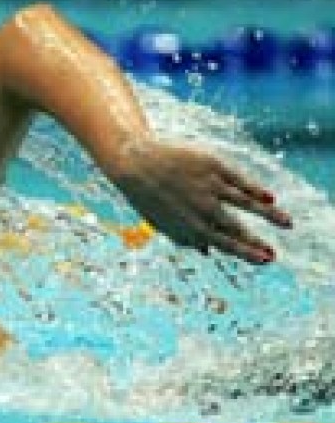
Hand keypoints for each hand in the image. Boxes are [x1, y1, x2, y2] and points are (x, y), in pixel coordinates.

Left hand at [107, 138, 292, 263]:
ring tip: (288, 224)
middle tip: (274, 255)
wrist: (135, 162)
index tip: (265, 260)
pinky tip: (269, 198)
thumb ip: (186, 238)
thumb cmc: (149, 195)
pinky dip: (255, 189)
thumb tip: (208, 253)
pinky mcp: (212, 165)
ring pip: (245, 203)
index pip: (224, 243)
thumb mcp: (163, 222)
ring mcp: (208, 186)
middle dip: (255, 243)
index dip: (246, 253)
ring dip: (269, 215)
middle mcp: (202, 208)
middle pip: (236, 228)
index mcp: (190, 225)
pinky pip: (239, 179)